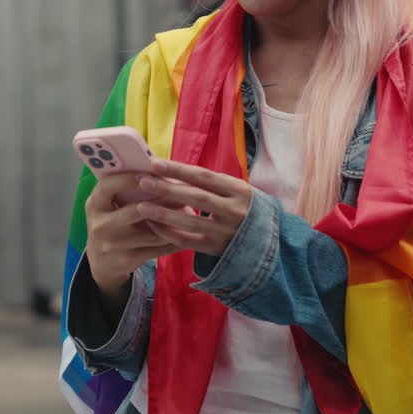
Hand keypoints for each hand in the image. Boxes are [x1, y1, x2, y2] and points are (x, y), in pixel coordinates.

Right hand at [84, 172, 182, 290]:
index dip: (130, 178)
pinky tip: (186, 231)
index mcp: (95, 204)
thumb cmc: (111, 224)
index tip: (151, 172)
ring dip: (174, 221)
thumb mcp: (108, 206)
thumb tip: (157, 168)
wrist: (102, 262)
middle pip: (136, 210)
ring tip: (189, 211)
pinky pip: (158, 248)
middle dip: (163, 200)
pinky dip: (175, 239)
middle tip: (183, 192)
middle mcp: (101, 225)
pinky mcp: (127, 260)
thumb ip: (124, 190)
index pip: (109, 186)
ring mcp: (113, 244)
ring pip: (152, 231)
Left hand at [133, 158, 254, 256]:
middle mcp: (234, 210)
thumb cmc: (247, 209)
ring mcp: (226, 232)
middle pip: (196, 197)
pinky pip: (188, 241)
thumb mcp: (239, 191)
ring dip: (163, 213)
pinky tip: (153, 225)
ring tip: (141, 206)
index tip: (154, 163)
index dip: (178, 169)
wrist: (272, 243)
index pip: (204, 176)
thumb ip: (212, 184)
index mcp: (239, 190)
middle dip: (167, 188)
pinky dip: (168, 233)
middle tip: (142, 181)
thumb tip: (173, 171)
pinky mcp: (217, 250)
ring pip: (190, 221)